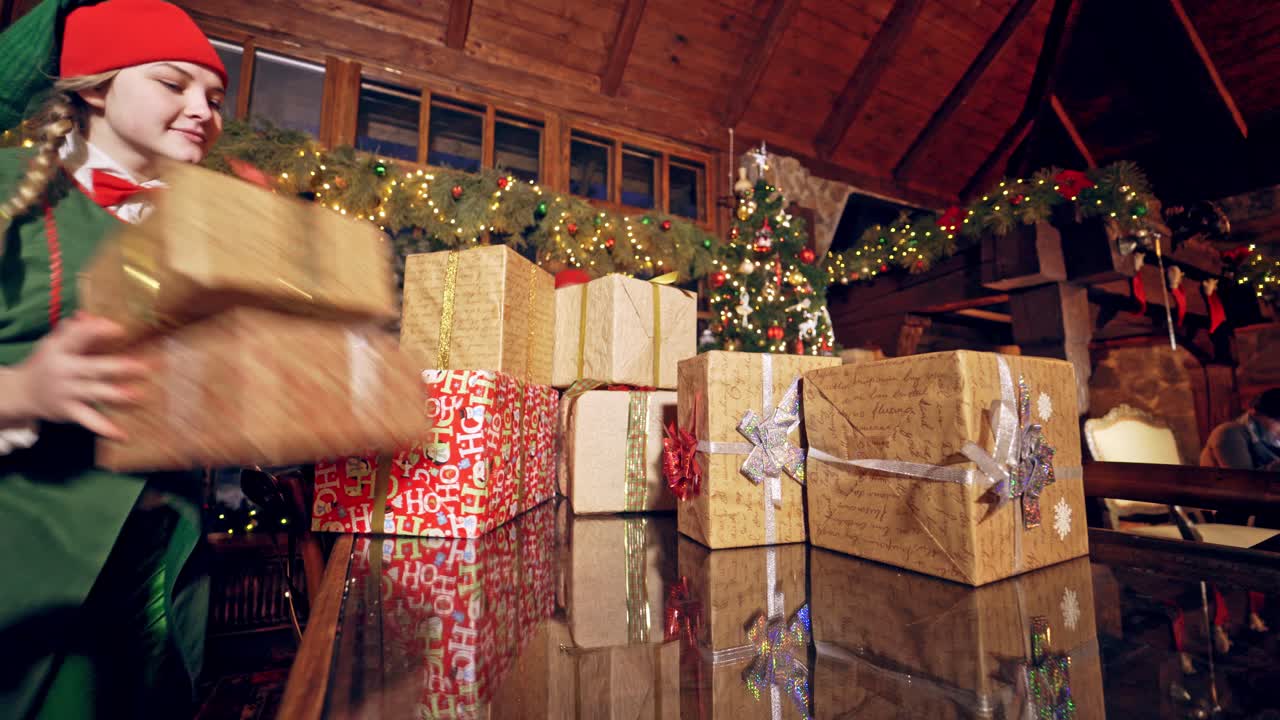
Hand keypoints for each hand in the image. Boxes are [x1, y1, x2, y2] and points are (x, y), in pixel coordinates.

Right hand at [17, 314, 146, 439]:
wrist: (21, 393)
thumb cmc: (47, 363)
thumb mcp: (54, 344)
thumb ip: (74, 331)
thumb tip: (91, 315)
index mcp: (59, 349)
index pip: (77, 336)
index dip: (97, 330)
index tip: (120, 329)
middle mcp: (63, 370)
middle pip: (93, 367)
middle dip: (119, 367)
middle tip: (144, 367)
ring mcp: (66, 392)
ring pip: (95, 392)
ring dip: (116, 394)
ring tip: (137, 395)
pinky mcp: (68, 411)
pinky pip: (88, 420)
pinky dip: (104, 428)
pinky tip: (122, 435)